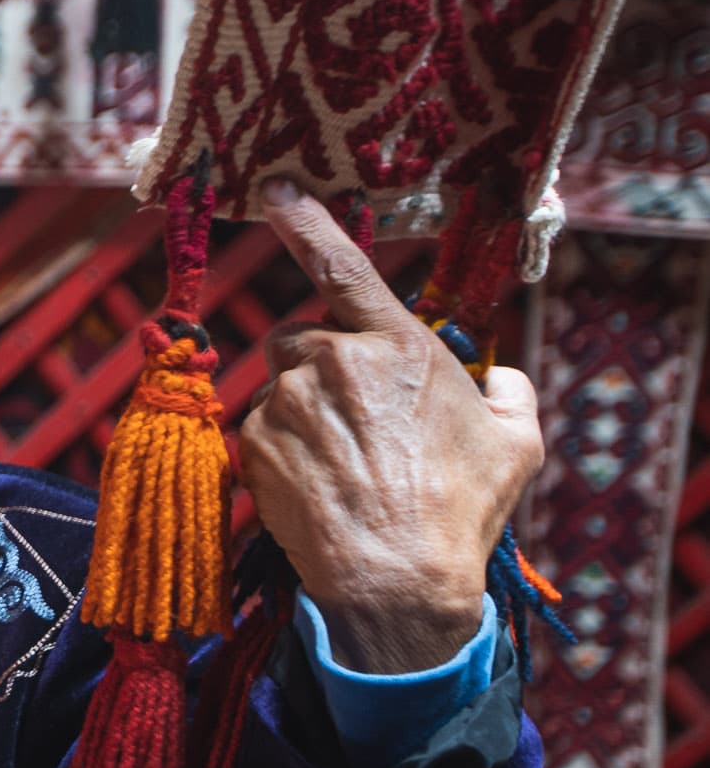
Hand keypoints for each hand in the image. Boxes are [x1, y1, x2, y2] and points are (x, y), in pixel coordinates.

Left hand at [239, 180, 543, 673]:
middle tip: (358, 422)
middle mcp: (332, 359)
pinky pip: (260, 429)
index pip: (342, 264)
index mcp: (395, 344)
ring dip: (301, 410)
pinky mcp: (252, 441)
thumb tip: (504, 377)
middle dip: (321, 365)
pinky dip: (282, 449)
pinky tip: (317, 485)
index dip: (306, 222)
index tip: (277, 190)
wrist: (395, 577)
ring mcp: (285, 399)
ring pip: (281, 385)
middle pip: (303, 336)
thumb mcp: (516, 443)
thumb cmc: (461, 509)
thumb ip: (510, 392)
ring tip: (345, 464)